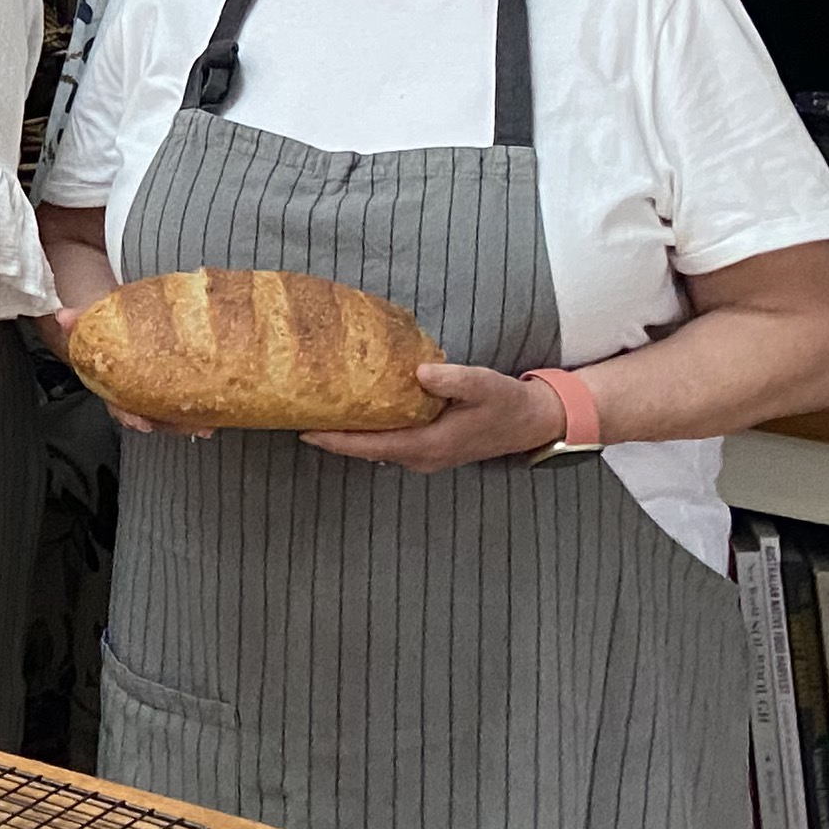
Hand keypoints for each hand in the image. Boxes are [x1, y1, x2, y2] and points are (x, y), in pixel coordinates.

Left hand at [304, 361, 566, 471]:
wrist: (532, 422)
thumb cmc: (506, 402)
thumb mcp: (484, 384)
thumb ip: (453, 379)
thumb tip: (419, 372)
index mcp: (428, 445)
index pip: (370, 445)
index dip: (335, 439)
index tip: (302, 428)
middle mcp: (420, 456)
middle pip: (364, 448)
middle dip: (331, 434)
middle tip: (296, 412)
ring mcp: (423, 455)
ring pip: (375, 445)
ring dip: (347, 432)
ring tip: (315, 409)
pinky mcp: (427, 446)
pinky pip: (388, 440)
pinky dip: (367, 428)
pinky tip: (353, 409)